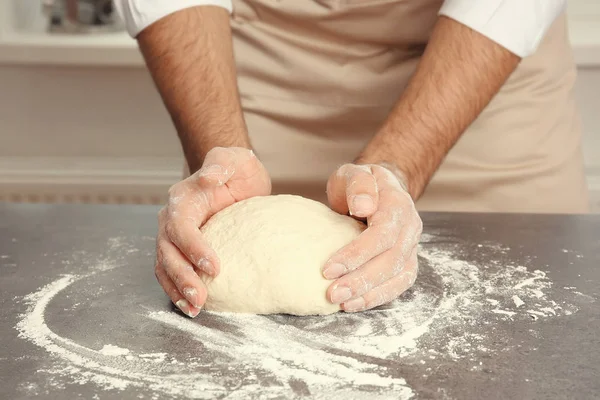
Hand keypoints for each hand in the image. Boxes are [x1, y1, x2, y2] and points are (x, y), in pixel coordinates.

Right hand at [155, 147, 270, 316]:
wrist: (233, 177)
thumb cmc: (235, 169)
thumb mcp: (234, 159)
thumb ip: (221, 163)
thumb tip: (210, 177)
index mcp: (183, 200)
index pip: (181, 226)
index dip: (194, 248)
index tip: (215, 267)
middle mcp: (171, 219)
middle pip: (168, 252)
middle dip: (182, 277)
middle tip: (200, 298)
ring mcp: (173, 237)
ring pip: (165, 266)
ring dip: (177, 290)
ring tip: (194, 309)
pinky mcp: (181, 250)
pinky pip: (172, 273)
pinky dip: (178, 291)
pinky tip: (191, 307)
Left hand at [322, 163, 422, 311]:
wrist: (379, 191)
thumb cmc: (361, 185)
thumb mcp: (354, 174)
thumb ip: (359, 184)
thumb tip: (364, 206)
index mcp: (398, 204)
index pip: (382, 234)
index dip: (357, 254)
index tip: (328, 268)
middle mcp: (410, 228)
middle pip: (391, 260)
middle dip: (361, 280)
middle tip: (332, 293)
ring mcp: (411, 247)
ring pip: (398, 277)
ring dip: (369, 293)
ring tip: (341, 303)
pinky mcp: (406, 262)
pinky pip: (397, 285)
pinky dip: (377, 297)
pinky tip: (353, 304)